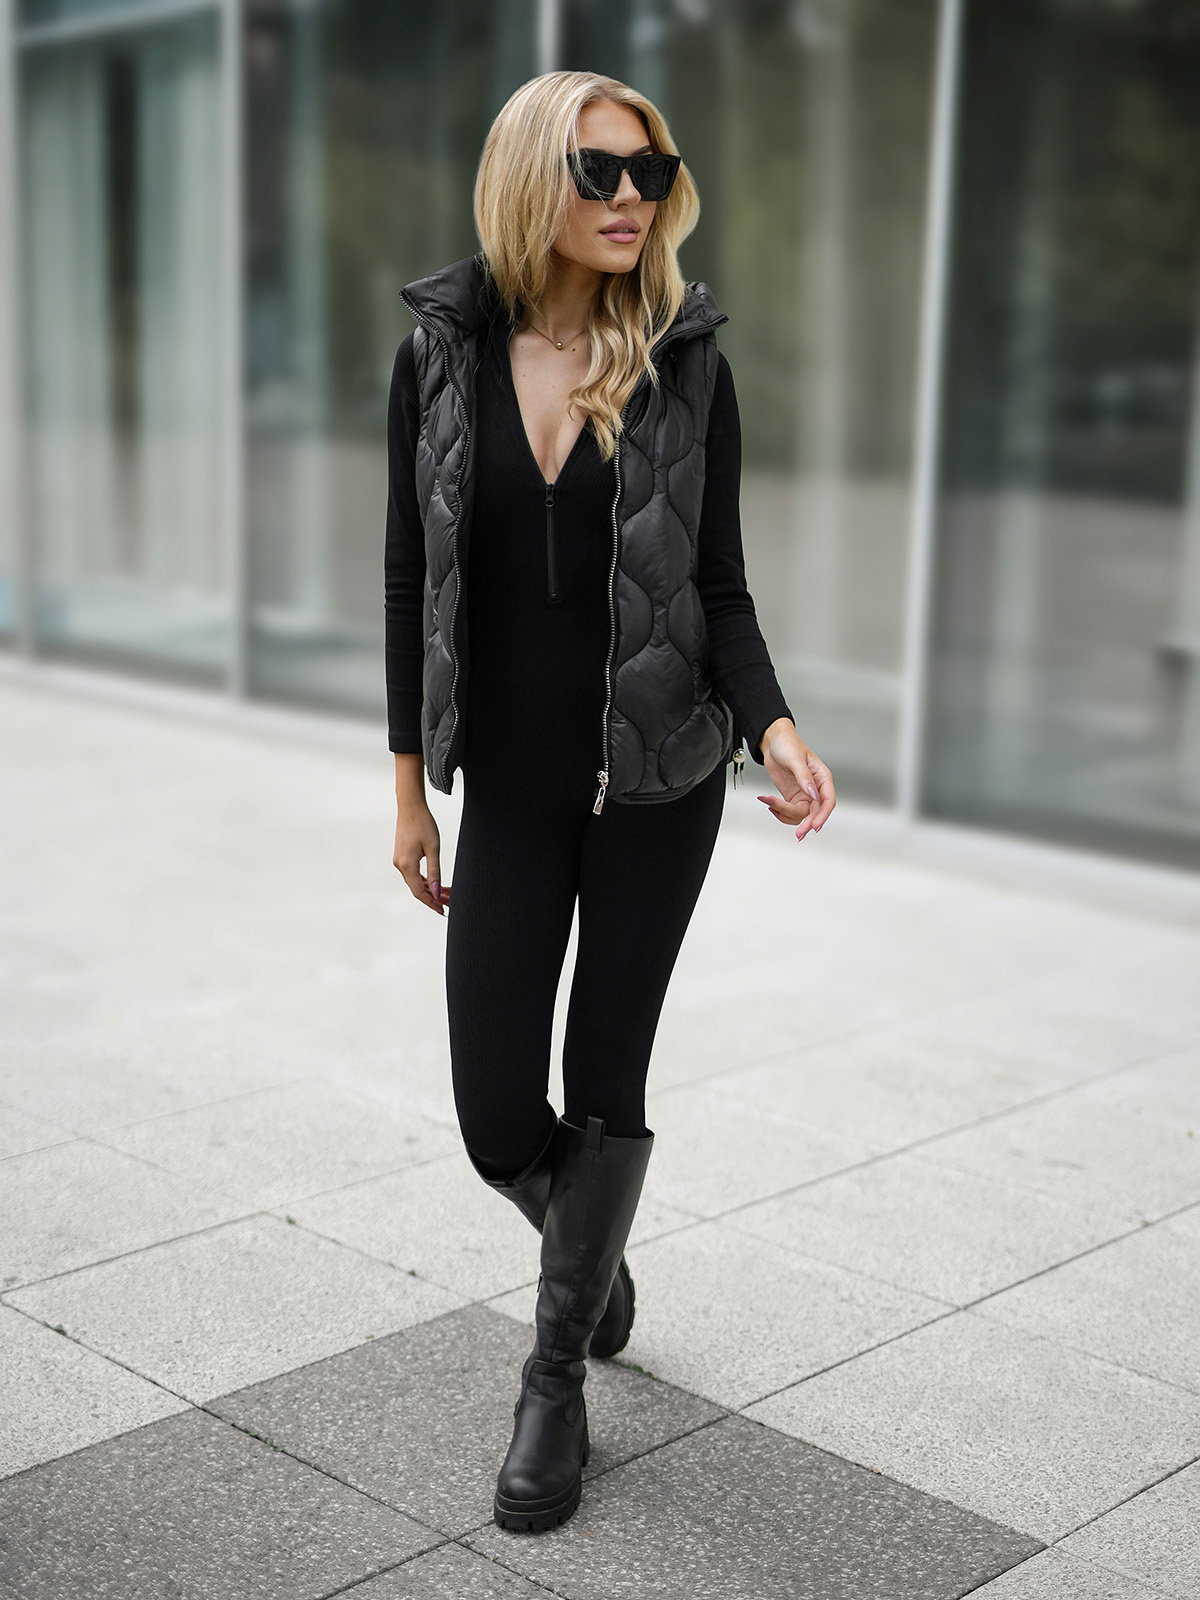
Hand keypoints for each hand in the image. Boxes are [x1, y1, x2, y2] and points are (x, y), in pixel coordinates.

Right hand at [393, 796, 449, 914]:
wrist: (410, 807)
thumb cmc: (424, 824)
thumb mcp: (433, 848)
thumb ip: (435, 872)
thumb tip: (437, 893)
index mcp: (407, 865)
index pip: (419, 892)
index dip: (432, 903)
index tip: (444, 911)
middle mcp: (400, 865)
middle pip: (417, 889)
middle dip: (434, 898)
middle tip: (451, 902)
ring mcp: (399, 861)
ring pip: (416, 882)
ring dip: (430, 889)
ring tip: (447, 894)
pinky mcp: (402, 857)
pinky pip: (413, 874)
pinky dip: (425, 880)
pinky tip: (436, 883)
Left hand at [756, 718, 835, 841]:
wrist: (773, 743)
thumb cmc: (788, 745)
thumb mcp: (795, 759)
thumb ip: (804, 778)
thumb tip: (813, 794)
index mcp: (822, 778)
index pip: (828, 801)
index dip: (823, 815)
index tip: (815, 826)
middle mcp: (816, 789)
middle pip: (815, 813)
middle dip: (806, 823)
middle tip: (798, 834)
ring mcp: (804, 795)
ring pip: (801, 815)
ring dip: (785, 815)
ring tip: (769, 803)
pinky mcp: (792, 798)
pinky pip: (789, 812)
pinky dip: (779, 812)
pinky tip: (769, 804)